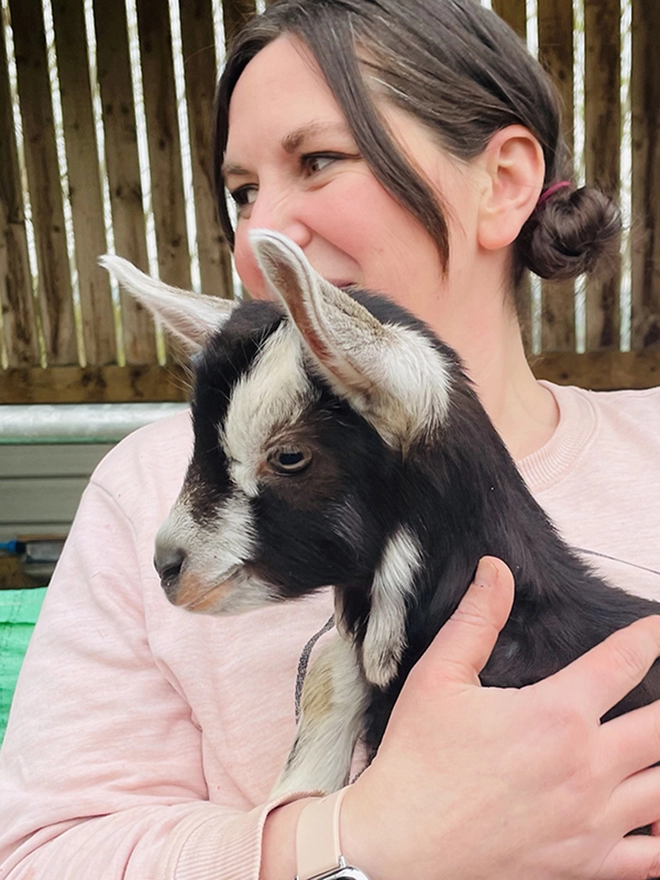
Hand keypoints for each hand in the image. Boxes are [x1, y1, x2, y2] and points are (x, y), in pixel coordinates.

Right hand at [341, 557, 659, 879]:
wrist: (402, 845)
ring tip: (655, 739)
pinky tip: (657, 812)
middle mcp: (586, 766)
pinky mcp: (587, 864)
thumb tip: (496, 571)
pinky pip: (654, 857)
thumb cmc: (418, 760)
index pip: (623, 661)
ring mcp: (593, 820)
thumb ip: (476, 620)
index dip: (649, 638)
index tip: (657, 629)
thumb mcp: (438, 676)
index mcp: (555, 714)